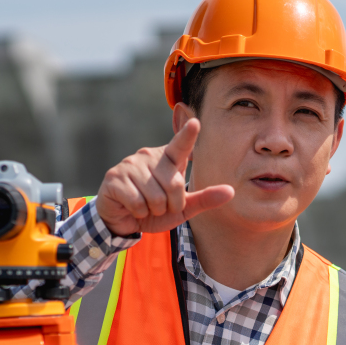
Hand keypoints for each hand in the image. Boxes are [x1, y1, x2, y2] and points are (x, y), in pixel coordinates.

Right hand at [96, 118, 234, 236]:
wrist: (123, 221)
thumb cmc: (154, 211)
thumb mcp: (183, 208)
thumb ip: (204, 198)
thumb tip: (231, 191)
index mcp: (167, 159)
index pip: (179, 146)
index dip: (187, 135)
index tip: (195, 122)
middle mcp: (148, 156)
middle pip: (173, 184)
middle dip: (170, 205)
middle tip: (159, 207)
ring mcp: (129, 165)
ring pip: (155, 196)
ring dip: (153, 210)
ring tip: (144, 206)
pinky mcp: (114, 178)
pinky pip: (137, 202)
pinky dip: (138, 212)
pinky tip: (131, 208)